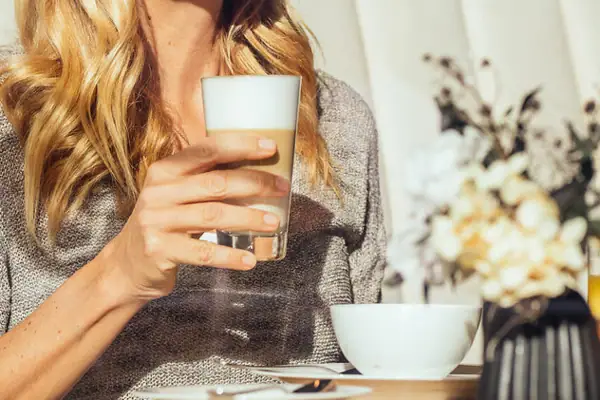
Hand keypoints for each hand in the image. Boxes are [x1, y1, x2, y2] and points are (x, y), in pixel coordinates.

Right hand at [99, 134, 289, 301]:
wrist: (127, 264)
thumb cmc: (166, 224)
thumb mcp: (176, 195)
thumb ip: (205, 180)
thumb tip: (259, 170)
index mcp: (165, 170)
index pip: (207, 149)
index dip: (241, 145)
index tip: (270, 146)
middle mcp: (159, 191)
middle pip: (216, 182)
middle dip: (255, 183)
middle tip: (282, 188)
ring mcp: (156, 220)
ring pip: (213, 215)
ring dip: (249, 218)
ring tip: (274, 222)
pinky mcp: (159, 249)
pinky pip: (203, 252)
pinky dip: (230, 256)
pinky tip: (250, 260)